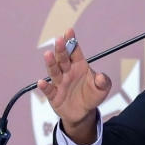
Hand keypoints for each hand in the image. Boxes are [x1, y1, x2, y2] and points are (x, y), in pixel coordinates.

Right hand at [38, 28, 112, 144]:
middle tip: (60, 40)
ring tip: (48, 54)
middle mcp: (67, 71)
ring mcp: (59, 83)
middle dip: (61, 49)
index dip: (71, 41)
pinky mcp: (54, 96)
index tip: (69, 31)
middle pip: (62, 59)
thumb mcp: (102, 89)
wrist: (84, 112)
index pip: (74, 51)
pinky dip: (45, 87)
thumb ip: (103, 82)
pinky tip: (41, 82)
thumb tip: (101, 77)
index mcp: (78, 65)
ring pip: (54, 72)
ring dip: (51, 63)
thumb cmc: (92, 95)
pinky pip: (49, 91)